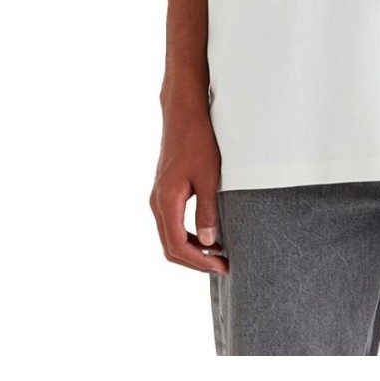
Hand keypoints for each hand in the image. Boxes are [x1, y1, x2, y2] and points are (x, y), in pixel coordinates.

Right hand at [149, 108, 228, 272]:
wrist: (184, 114)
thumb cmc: (198, 141)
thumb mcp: (209, 177)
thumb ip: (207, 211)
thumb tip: (208, 242)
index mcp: (166, 201)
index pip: (177, 246)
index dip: (199, 262)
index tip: (222, 266)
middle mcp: (157, 202)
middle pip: (170, 246)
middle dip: (195, 261)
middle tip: (223, 266)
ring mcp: (158, 197)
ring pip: (169, 236)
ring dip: (191, 249)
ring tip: (218, 254)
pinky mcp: (164, 191)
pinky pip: (171, 223)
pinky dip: (187, 235)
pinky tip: (207, 235)